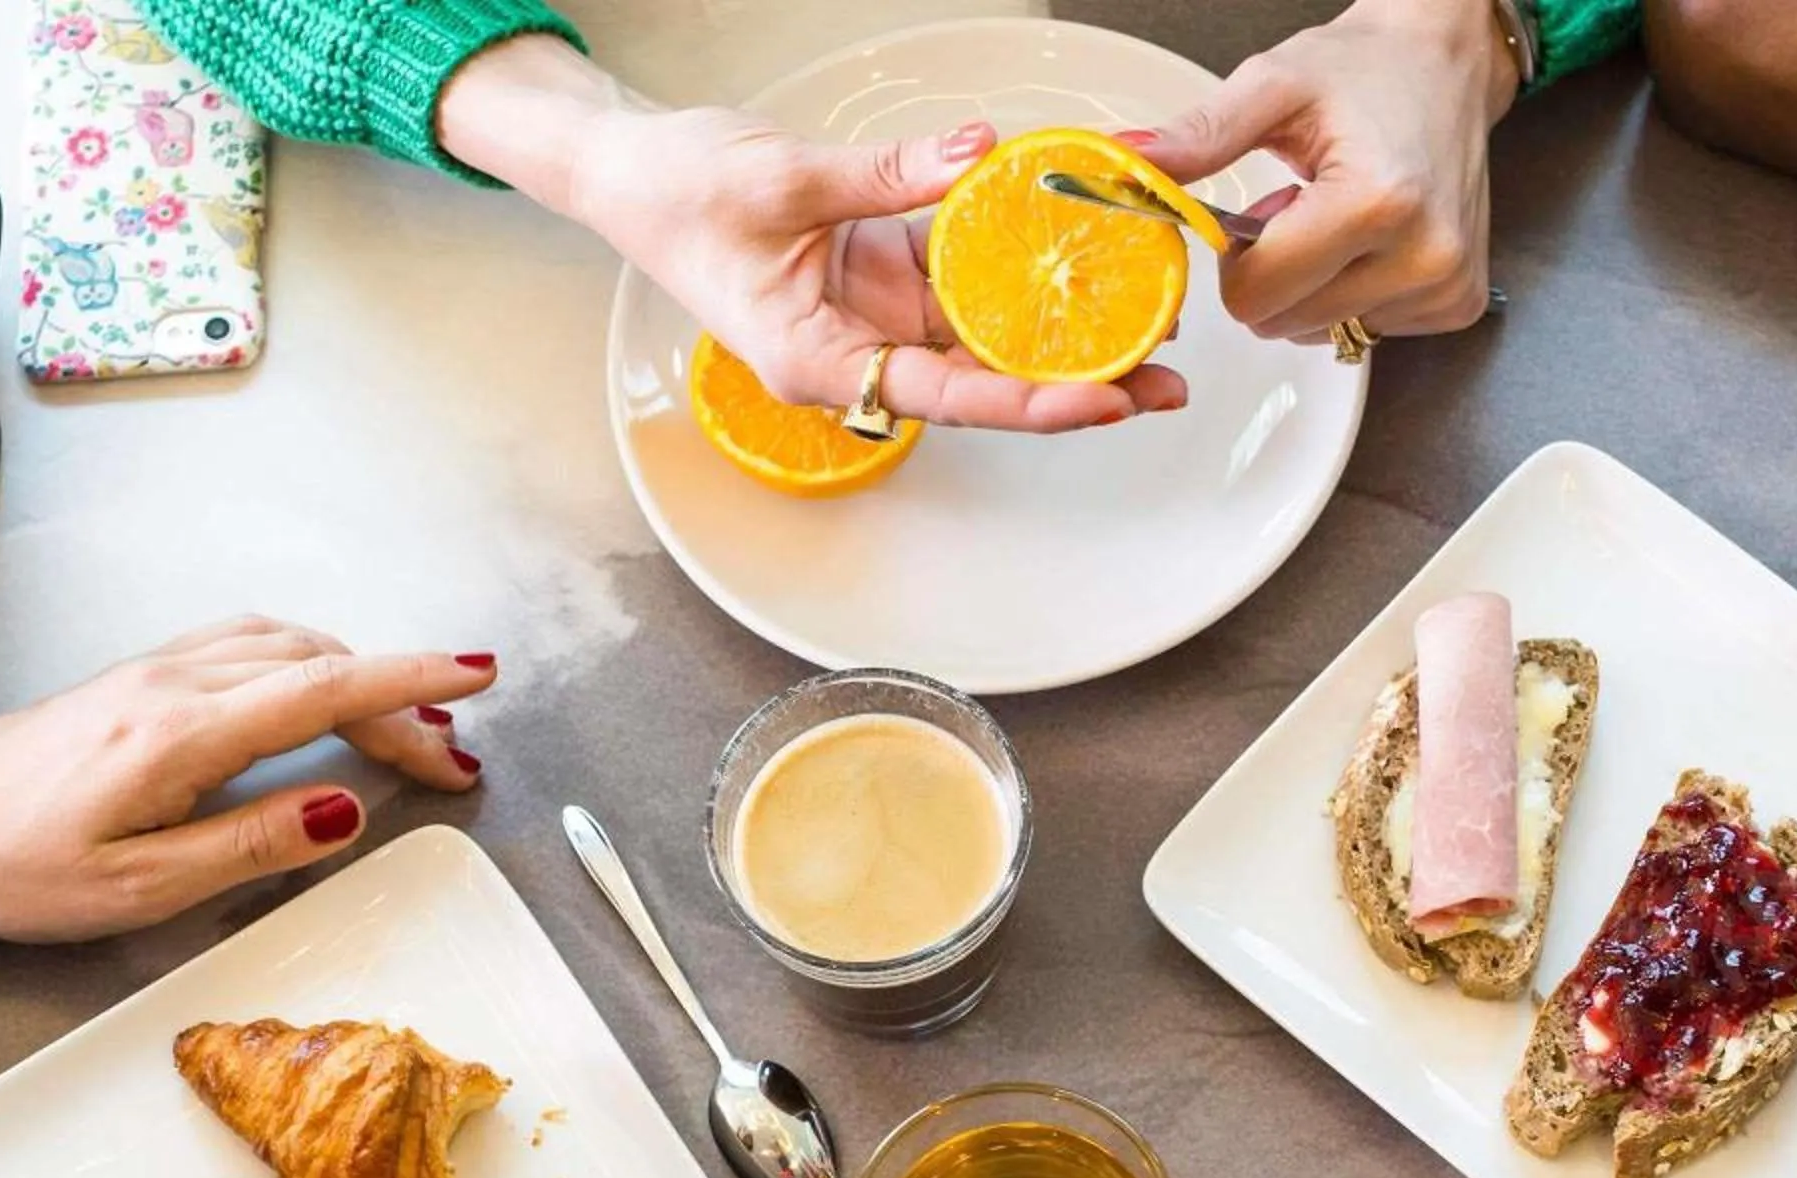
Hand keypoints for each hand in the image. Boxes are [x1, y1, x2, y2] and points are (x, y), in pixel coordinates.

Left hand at [0, 617, 488, 941]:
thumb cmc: (17, 871)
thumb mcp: (143, 886)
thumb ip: (252, 842)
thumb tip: (344, 806)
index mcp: (180, 735)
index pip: (322, 692)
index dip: (410, 682)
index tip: (476, 674)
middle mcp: (170, 686)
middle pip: (316, 666)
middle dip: (401, 701)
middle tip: (454, 758)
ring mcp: (151, 674)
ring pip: (282, 645)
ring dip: (356, 674)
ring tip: (406, 725)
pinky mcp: (137, 682)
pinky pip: (244, 647)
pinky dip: (307, 663)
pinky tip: (320, 694)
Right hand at [440, 37, 1184, 431]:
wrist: (627, 167)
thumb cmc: (674, 191)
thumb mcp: (780, 178)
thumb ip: (884, 174)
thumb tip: (978, 156)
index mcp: (822, 363)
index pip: (951, 397)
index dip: (1035, 403)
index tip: (1111, 399)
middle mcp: (859, 354)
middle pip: (987, 384)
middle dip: (1078, 382)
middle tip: (1169, 376)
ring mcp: (876, 315)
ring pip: (987, 337)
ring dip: (1064, 334)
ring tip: (1151, 324)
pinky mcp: (885, 272)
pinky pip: (967, 276)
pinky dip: (1021, 269)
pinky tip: (1084, 263)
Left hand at [1135, 0, 1521, 341]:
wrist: (1446, 62)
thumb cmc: (1365, 69)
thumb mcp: (1271, 87)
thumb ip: (1199, 137)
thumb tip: (1126, 160)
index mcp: (1375, 202)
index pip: (1257, 295)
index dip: (1237, 261)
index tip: (1257, 213)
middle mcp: (1422, 256)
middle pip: (1284, 323)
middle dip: (1274, 274)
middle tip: (1301, 208)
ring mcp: (1445, 287)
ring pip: (1322, 334)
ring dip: (1313, 285)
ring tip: (1339, 218)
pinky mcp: (1458, 304)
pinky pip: (1366, 331)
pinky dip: (1353, 292)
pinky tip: (1373, 239)